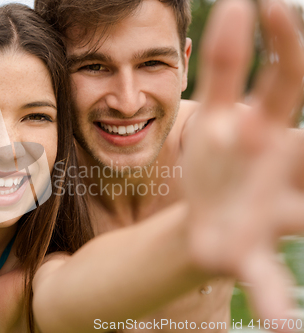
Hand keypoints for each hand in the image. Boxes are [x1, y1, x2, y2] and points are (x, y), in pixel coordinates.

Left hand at [183, 0, 303, 329]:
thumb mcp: (210, 112)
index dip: (288, 45)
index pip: (287, 82)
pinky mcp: (248, 256)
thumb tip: (235, 1)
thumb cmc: (215, 161)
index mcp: (264, 130)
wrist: (203, 217)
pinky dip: (278, 301)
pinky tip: (285, 328)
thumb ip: (221, 62)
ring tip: (299, 290)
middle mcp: (278, 168)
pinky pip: (268, 277)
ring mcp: (268, 215)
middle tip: (288, 134)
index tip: (278, 6)